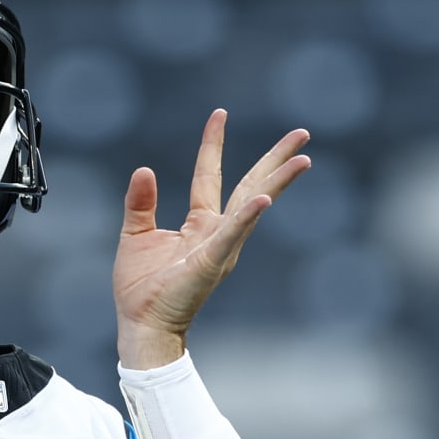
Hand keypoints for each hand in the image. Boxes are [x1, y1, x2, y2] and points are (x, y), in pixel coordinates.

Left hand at [114, 112, 309, 368]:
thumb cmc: (140, 288)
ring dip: (278, 181)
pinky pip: (233, 234)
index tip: (219, 113)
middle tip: (301, 132)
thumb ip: (141, 202)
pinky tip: (266, 198)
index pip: (210, 174)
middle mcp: (217, 231)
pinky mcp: (213, 261)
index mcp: (200, 224)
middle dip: (275, 158)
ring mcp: (220, 246)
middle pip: (251, 185)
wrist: (141, 325)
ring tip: (303, 158)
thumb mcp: (135, 233)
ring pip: (254, 205)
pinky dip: (248, 216)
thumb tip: (144, 169)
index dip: (213, 144)